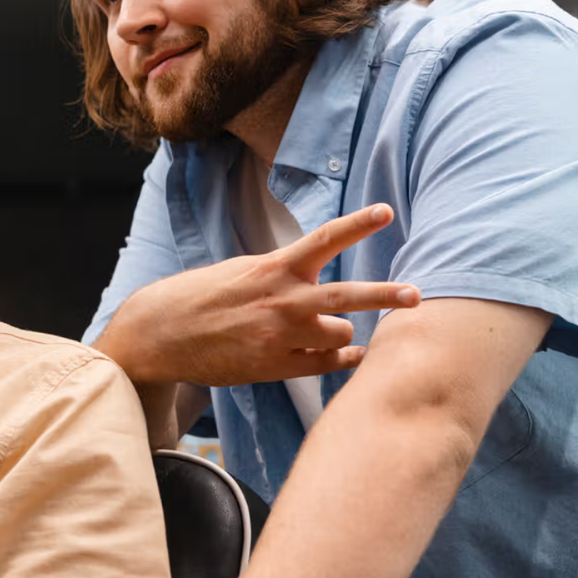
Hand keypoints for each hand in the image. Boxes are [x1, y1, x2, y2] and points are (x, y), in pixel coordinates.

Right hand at [98, 204, 420, 388]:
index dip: (358, 223)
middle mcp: (282, 300)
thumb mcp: (241, 271)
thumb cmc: (200, 297)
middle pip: (348, 296)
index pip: (324, 239)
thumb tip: (315, 274)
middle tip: (417, 296)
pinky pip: (327, 364)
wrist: (161, 335)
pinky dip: (342, 357)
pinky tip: (349, 354)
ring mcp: (281, 336)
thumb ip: (282, 272)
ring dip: (342, 332)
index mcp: (274, 268)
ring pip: (341, 334)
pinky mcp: (276, 366)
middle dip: (386, 295)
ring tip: (333, 331)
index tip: (387, 211)